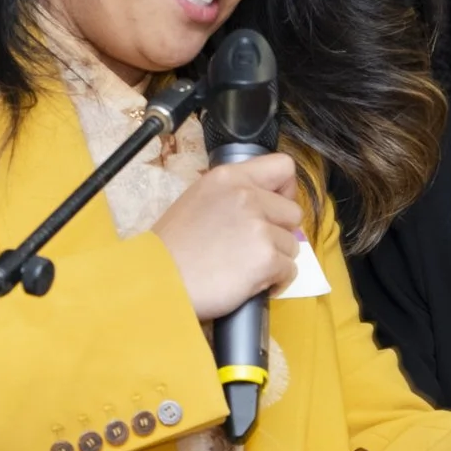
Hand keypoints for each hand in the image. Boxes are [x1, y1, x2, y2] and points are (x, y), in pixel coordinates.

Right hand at [152, 153, 300, 320]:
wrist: (158, 281)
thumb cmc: (173, 249)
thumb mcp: (199, 200)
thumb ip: (233, 196)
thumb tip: (266, 208)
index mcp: (229, 178)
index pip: (283, 167)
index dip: (286, 190)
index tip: (275, 208)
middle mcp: (247, 196)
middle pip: (293, 212)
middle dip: (279, 232)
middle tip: (253, 247)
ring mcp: (258, 227)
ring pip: (292, 244)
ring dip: (276, 258)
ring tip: (245, 268)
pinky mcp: (265, 258)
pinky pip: (290, 270)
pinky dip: (276, 281)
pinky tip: (252, 284)